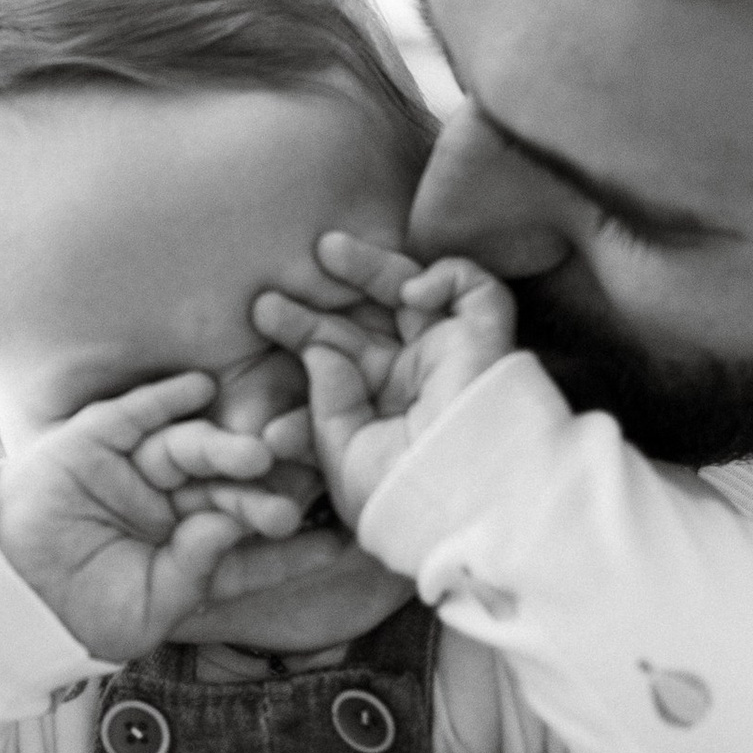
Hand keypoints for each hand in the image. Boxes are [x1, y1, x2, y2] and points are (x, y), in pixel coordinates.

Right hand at [0, 374, 306, 661]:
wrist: (9, 597)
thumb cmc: (83, 615)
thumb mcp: (150, 609)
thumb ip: (196, 570)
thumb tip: (230, 527)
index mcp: (193, 553)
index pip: (253, 548)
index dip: (294, 548)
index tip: (339, 543)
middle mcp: (174, 505)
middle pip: (229, 489)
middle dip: (263, 493)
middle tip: (294, 498)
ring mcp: (137, 469)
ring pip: (191, 451)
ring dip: (225, 447)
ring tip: (257, 455)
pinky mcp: (97, 439)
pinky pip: (138, 413)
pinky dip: (167, 397)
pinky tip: (200, 388)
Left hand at [254, 234, 517, 524]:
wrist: (461, 503)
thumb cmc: (402, 494)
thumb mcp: (343, 456)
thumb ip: (326, 404)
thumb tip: (318, 354)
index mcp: (381, 409)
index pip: (337, 360)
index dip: (301, 338)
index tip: (264, 318)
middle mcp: (416, 379)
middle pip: (366, 323)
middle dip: (322, 305)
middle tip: (274, 290)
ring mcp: (451, 357)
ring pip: (413, 293)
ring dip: (371, 268)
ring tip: (325, 249)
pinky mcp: (488, 340)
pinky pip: (478, 291)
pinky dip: (447, 277)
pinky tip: (410, 295)